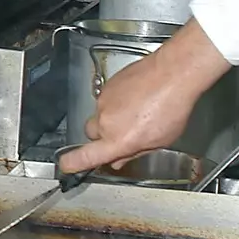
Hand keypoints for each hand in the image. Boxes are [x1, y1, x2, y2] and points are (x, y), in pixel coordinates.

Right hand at [59, 18, 231, 175]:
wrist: (171, 73)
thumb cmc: (172, 106)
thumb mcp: (160, 140)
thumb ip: (135, 152)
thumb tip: (119, 159)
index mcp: (119, 140)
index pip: (85, 156)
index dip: (72, 163)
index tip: (65, 165)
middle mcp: (106, 121)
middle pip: (91, 134)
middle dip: (102, 137)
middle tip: (123, 135)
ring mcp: (103, 101)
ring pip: (99, 116)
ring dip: (112, 118)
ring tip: (138, 112)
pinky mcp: (106, 87)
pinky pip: (105, 100)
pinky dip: (117, 103)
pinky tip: (136, 99)